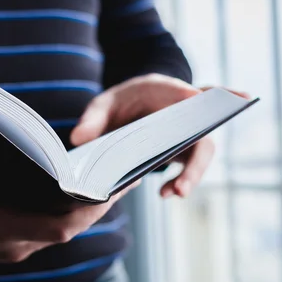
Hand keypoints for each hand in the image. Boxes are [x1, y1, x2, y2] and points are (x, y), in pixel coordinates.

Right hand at [0, 149, 124, 262]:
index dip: (84, 211)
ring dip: (90, 207)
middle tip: (125, 175)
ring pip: (66, 228)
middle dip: (99, 205)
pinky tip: (84, 186)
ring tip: (114, 176)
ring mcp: (19, 243)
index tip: (106, 189)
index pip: (54, 227)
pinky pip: (55, 225)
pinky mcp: (19, 237)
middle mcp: (15, 242)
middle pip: (70, 227)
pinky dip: (73, 208)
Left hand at [70, 74, 249, 197]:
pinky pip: (191, 166)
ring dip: (192, 172)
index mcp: (159, 89)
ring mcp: (188, 131)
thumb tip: (78, 139)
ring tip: (176, 192)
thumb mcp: (102, 106)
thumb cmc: (119, 105)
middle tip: (192, 157)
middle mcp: (182, 109)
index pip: (175, 88)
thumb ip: (92, 119)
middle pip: (202, 121)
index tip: (191, 97)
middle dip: (203, 136)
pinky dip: (181, 180)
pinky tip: (165, 193)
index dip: (184, 92)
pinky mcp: (186, 150)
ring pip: (202, 149)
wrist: (130, 112)